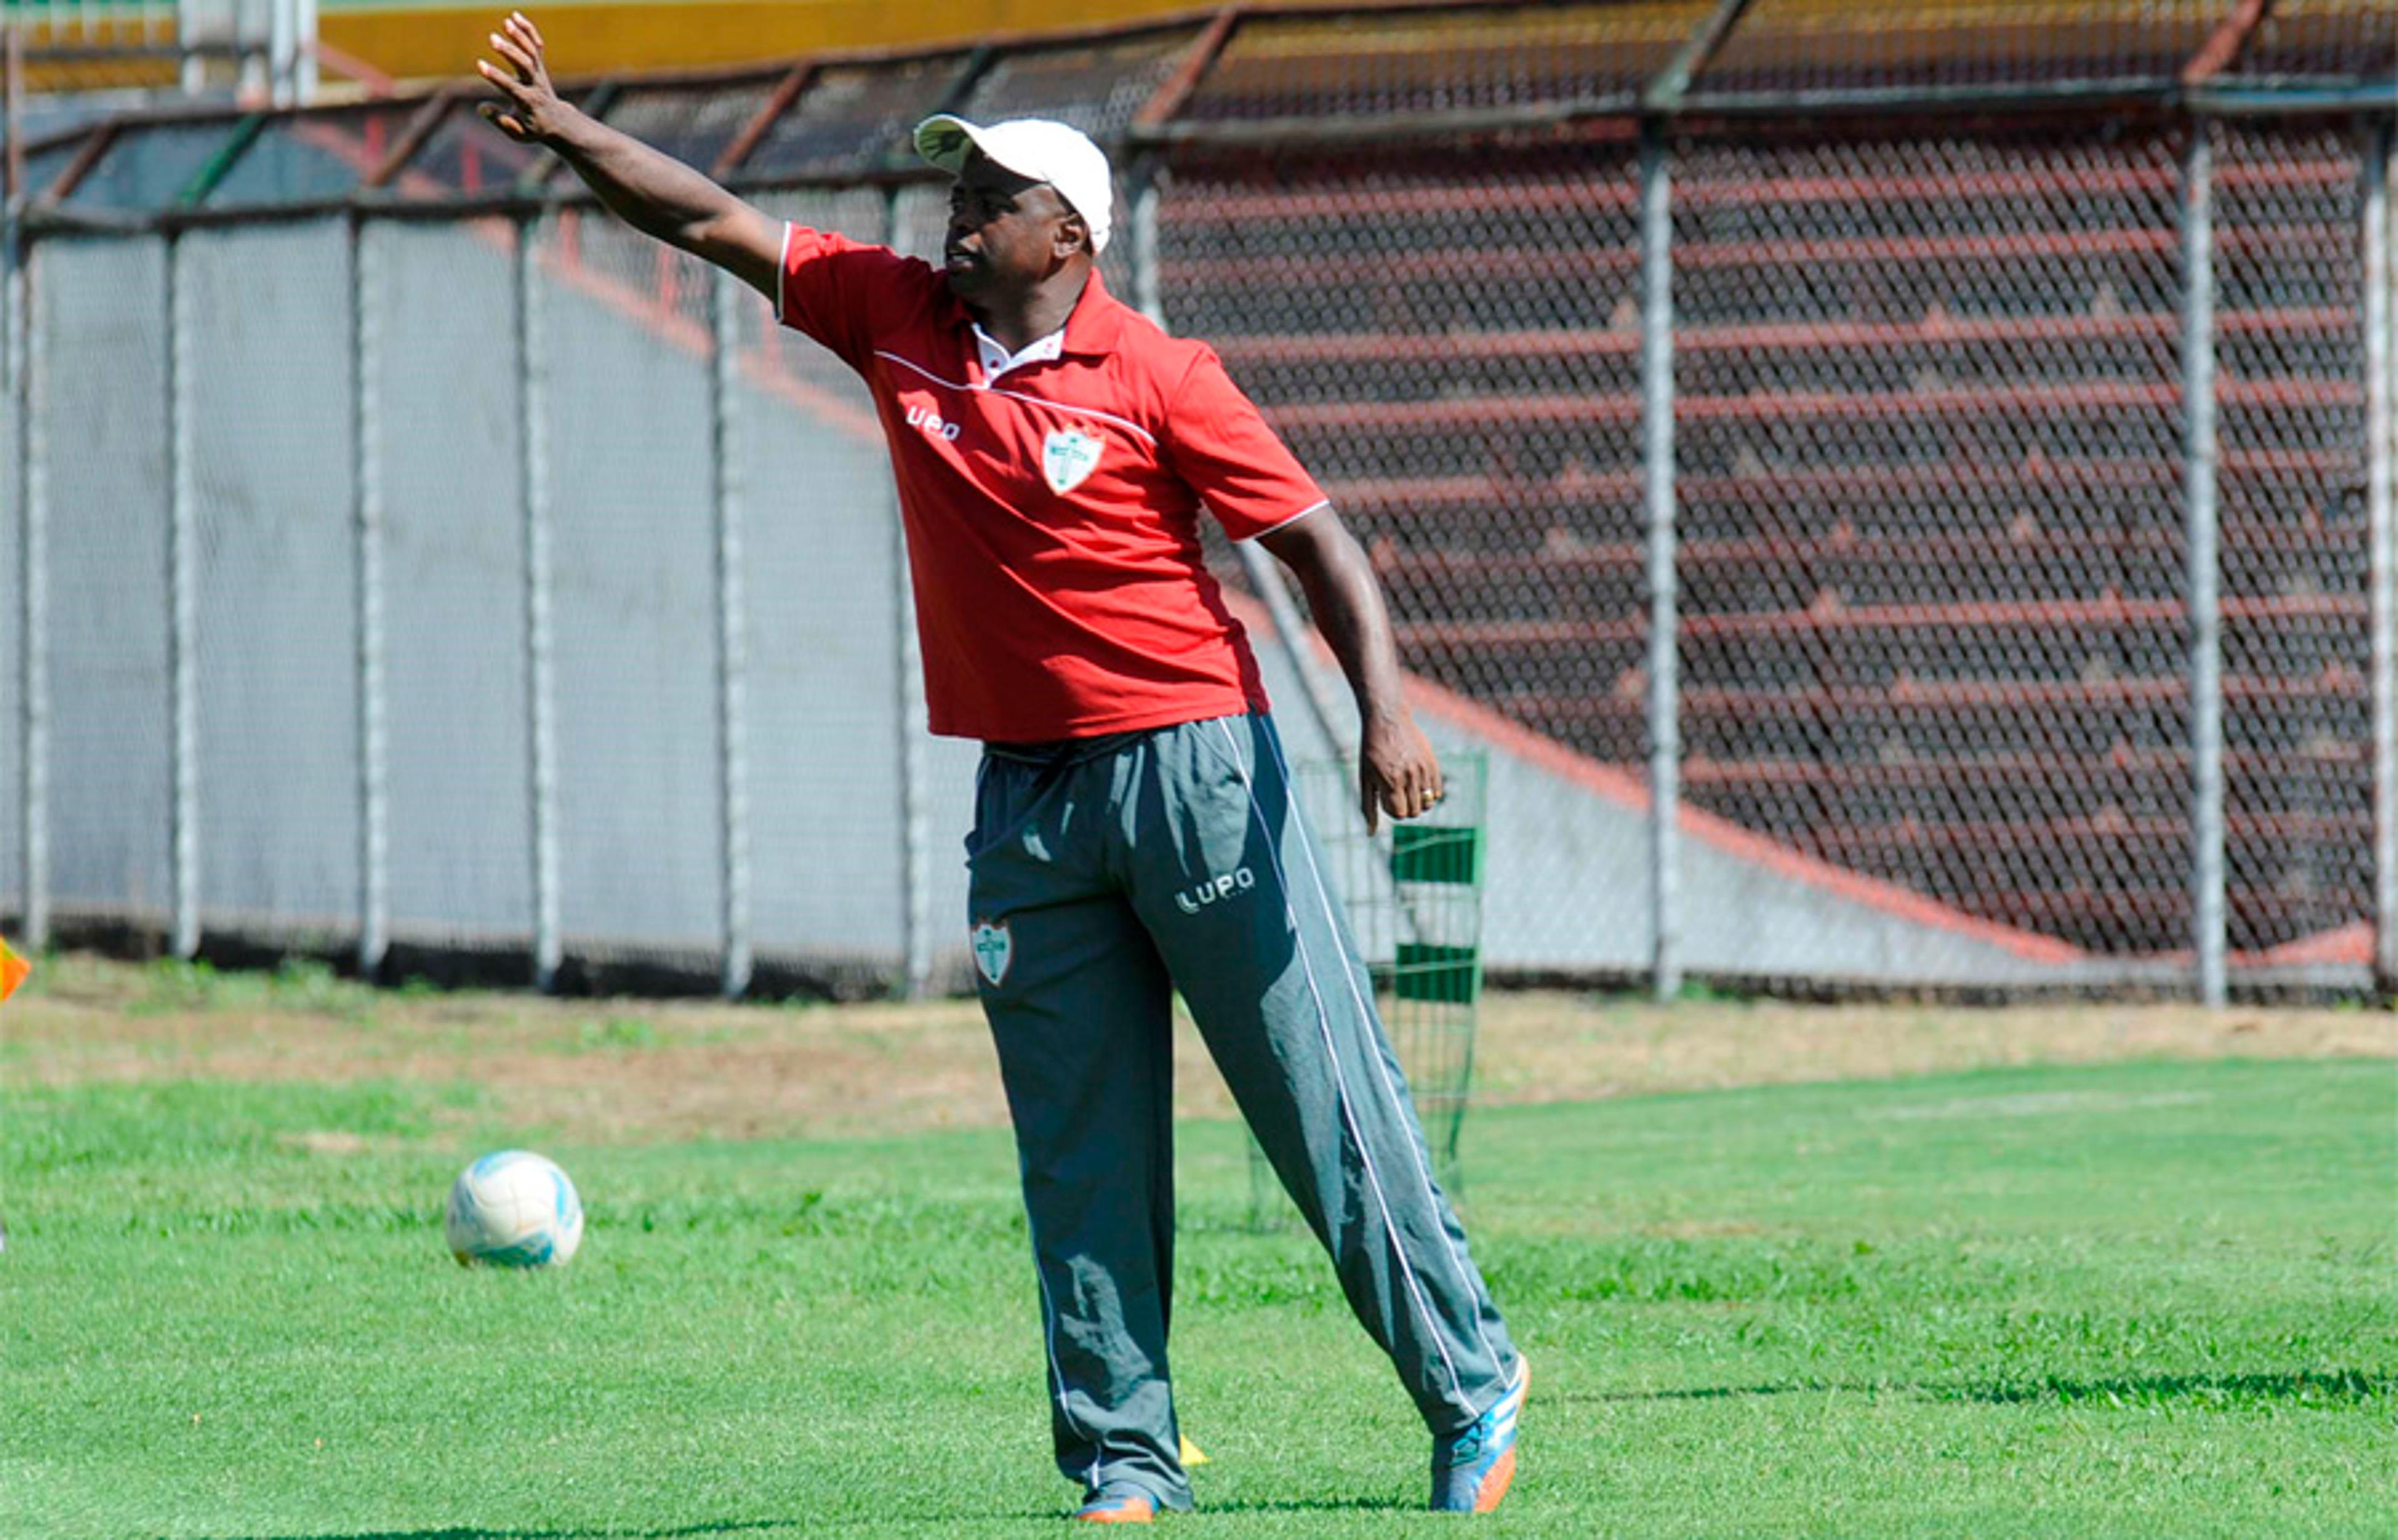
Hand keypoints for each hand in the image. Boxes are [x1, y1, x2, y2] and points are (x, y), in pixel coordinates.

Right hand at [476, 12, 567, 143]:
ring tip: (506, 21)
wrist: (558, 122)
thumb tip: (482, 108)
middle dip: (510, 52)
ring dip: (520, 36)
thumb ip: (500, 121)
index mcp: (528, 102)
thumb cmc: (533, 129)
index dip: (496, 76)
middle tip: (492, 39)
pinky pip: (536, 45)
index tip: (480, 65)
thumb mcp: (518, 133)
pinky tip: (514, 16)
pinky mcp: (539, 66)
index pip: (511, 88)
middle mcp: (536, 84)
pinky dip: (527, 30)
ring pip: (532, 52)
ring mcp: (539, 73)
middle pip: (525, 65)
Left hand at [1359, 709, 1442, 834]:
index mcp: (1390, 781)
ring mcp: (1423, 770)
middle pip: (1414, 812)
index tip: (1385, 798)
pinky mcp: (1432, 763)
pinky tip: (1417, 783)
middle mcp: (1409, 776)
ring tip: (1405, 787)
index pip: (1400, 814)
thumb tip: (1370, 834)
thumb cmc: (1371, 750)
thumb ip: (1368, 807)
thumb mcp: (1365, 778)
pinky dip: (1428, 794)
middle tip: (1395, 793)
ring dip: (1416, 802)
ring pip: (1427, 803)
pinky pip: (1436, 791)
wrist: (1387, 719)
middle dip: (1404, 808)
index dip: (1392, 811)